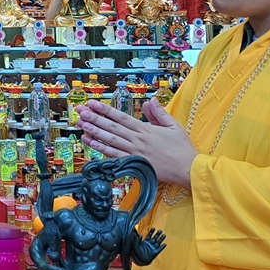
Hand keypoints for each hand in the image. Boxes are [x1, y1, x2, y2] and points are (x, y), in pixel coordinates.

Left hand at [77, 99, 196, 187]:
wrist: (188, 169)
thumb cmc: (182, 149)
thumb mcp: (174, 126)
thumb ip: (159, 113)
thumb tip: (150, 100)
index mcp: (146, 130)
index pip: (121, 117)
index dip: (105, 110)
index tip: (93, 103)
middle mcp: (138, 140)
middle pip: (112, 127)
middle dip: (94, 117)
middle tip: (80, 111)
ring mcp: (134, 152)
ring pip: (110, 140)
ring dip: (94, 131)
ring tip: (81, 124)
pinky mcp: (134, 163)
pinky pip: (113, 155)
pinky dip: (101, 149)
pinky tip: (90, 142)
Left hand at [136, 228, 166, 259]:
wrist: (140, 259)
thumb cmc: (138, 252)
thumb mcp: (136, 245)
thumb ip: (138, 240)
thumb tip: (140, 235)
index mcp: (146, 241)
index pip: (150, 235)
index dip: (152, 232)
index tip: (154, 228)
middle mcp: (151, 244)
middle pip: (155, 238)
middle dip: (157, 234)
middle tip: (160, 230)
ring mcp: (153, 248)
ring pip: (158, 242)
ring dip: (161, 239)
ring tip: (164, 235)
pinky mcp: (155, 252)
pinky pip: (160, 249)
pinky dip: (162, 247)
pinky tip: (164, 244)